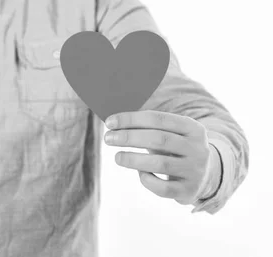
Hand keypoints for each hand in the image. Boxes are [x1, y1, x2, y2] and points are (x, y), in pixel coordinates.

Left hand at [104, 110, 220, 204]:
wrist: (203, 175)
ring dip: (133, 159)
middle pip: (159, 139)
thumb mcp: (168, 133)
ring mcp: (195, 171)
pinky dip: (147, 180)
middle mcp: (198, 148)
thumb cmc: (174, 149)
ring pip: (160, 164)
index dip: (131, 119)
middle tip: (108, 138)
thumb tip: (113, 123)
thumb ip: (146, 126)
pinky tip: (140, 173)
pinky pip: (163, 187)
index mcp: (192, 128)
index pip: (158, 118)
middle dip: (129, 137)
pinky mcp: (189, 191)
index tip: (109, 122)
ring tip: (117, 157)